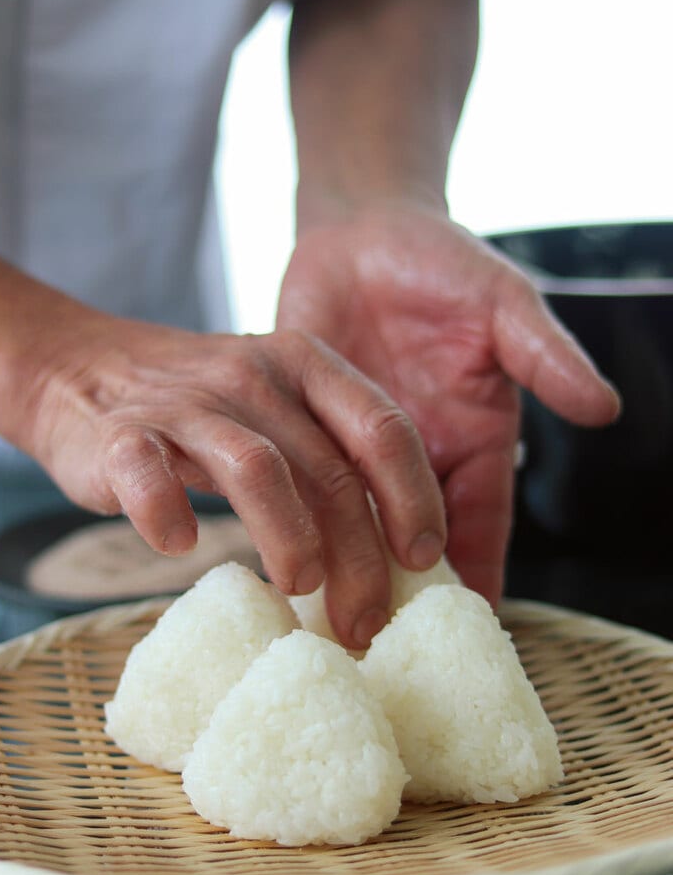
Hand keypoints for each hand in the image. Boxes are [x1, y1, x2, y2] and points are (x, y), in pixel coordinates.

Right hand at [24, 314, 445, 648]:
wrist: (80, 370)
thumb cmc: (201, 410)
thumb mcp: (276, 410)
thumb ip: (328, 459)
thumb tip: (397, 559)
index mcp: (306, 365)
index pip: (384, 429)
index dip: (414, 499)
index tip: (423, 562)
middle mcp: (254, 375)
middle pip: (329, 469)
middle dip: (360, 557)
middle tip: (364, 623)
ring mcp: (186, 402)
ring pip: (257, 469)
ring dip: (288, 538)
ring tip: (298, 590)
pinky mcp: (121, 432)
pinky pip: (149, 473)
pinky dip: (167, 514)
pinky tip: (179, 546)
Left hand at [277, 202, 620, 605]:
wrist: (361, 228)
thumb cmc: (443, 262)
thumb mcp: (503, 302)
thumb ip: (544, 354)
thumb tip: (602, 407)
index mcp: (473, 441)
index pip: (478, 526)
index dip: (474, 579)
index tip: (462, 639)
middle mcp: (413, 458)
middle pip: (412, 544)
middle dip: (399, 593)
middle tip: (374, 646)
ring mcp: (354, 449)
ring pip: (352, 527)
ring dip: (342, 569)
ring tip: (322, 626)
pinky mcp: (302, 430)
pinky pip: (298, 486)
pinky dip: (290, 520)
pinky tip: (272, 558)